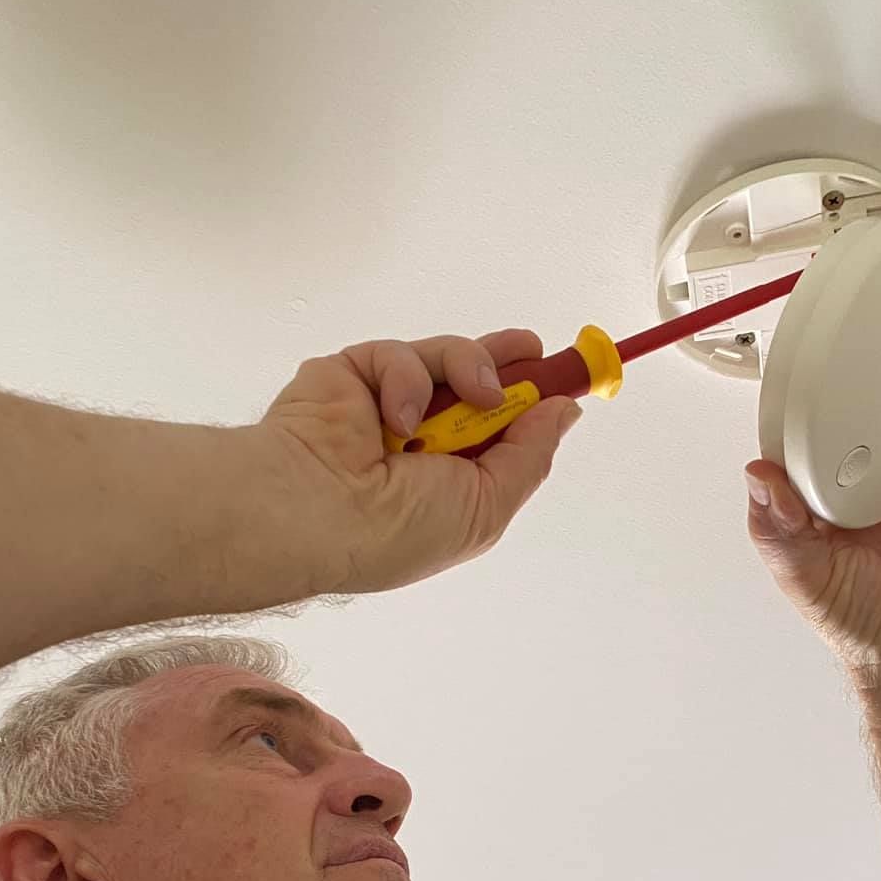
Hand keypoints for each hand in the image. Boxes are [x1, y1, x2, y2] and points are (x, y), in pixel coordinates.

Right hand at [254, 329, 580, 595]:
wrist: (315, 509)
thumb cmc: (395, 530)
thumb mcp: (487, 507)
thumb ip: (529, 456)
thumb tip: (565, 412)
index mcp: (448, 480)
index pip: (497, 430)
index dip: (530, 402)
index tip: (563, 378)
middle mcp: (418, 442)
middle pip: (473, 383)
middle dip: (506, 364)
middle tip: (531, 350)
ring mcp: (381, 405)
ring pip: (443, 360)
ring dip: (467, 371)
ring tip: (474, 394)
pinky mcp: (349, 375)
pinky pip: (397, 356)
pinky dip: (406, 381)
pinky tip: (397, 418)